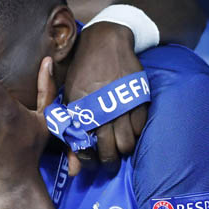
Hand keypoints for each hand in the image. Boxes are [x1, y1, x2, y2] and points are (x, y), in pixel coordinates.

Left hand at [64, 22, 147, 174]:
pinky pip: (140, 127)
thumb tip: (73, 167)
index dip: (87, 160)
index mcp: (80, 108)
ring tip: (119, 146)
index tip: (89, 163)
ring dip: (123, 148)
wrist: (104, 42)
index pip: (84, 147)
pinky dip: (135, 132)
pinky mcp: (138, 97)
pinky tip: (129, 129)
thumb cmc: (81, 71)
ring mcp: (122, 104)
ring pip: (127, 143)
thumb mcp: (68, 95)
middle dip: (108, 161)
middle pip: (109, 150)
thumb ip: (68, 127)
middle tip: (109, 162)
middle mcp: (101, 109)